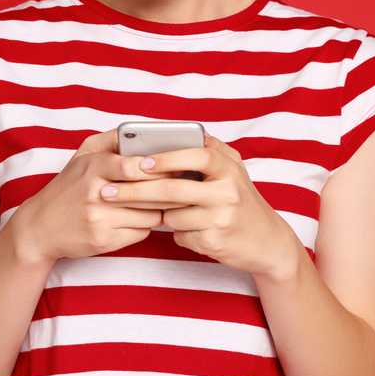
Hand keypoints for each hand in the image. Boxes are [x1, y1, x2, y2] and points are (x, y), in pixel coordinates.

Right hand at [13, 128, 186, 265]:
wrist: (40, 227)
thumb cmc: (68, 187)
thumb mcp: (82, 155)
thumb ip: (112, 139)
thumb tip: (144, 129)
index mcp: (92, 168)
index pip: (133, 167)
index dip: (157, 168)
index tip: (173, 167)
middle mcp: (95, 194)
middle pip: (146, 193)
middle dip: (168, 189)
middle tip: (184, 185)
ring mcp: (99, 220)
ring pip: (149, 215)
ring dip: (159, 209)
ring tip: (164, 202)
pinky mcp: (104, 241)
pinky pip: (141, 233)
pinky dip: (146, 226)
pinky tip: (142, 218)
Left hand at [99, 133, 301, 278]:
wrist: (267, 241)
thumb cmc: (241, 200)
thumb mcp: (232, 170)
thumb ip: (208, 151)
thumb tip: (171, 133)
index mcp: (229, 168)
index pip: (196, 156)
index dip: (166, 158)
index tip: (139, 162)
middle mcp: (227, 191)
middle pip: (173, 189)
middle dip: (135, 191)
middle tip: (107, 192)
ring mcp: (221, 218)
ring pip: (171, 216)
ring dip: (161, 216)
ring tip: (168, 212)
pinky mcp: (215, 242)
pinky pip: (180, 235)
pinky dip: (178, 232)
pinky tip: (191, 229)